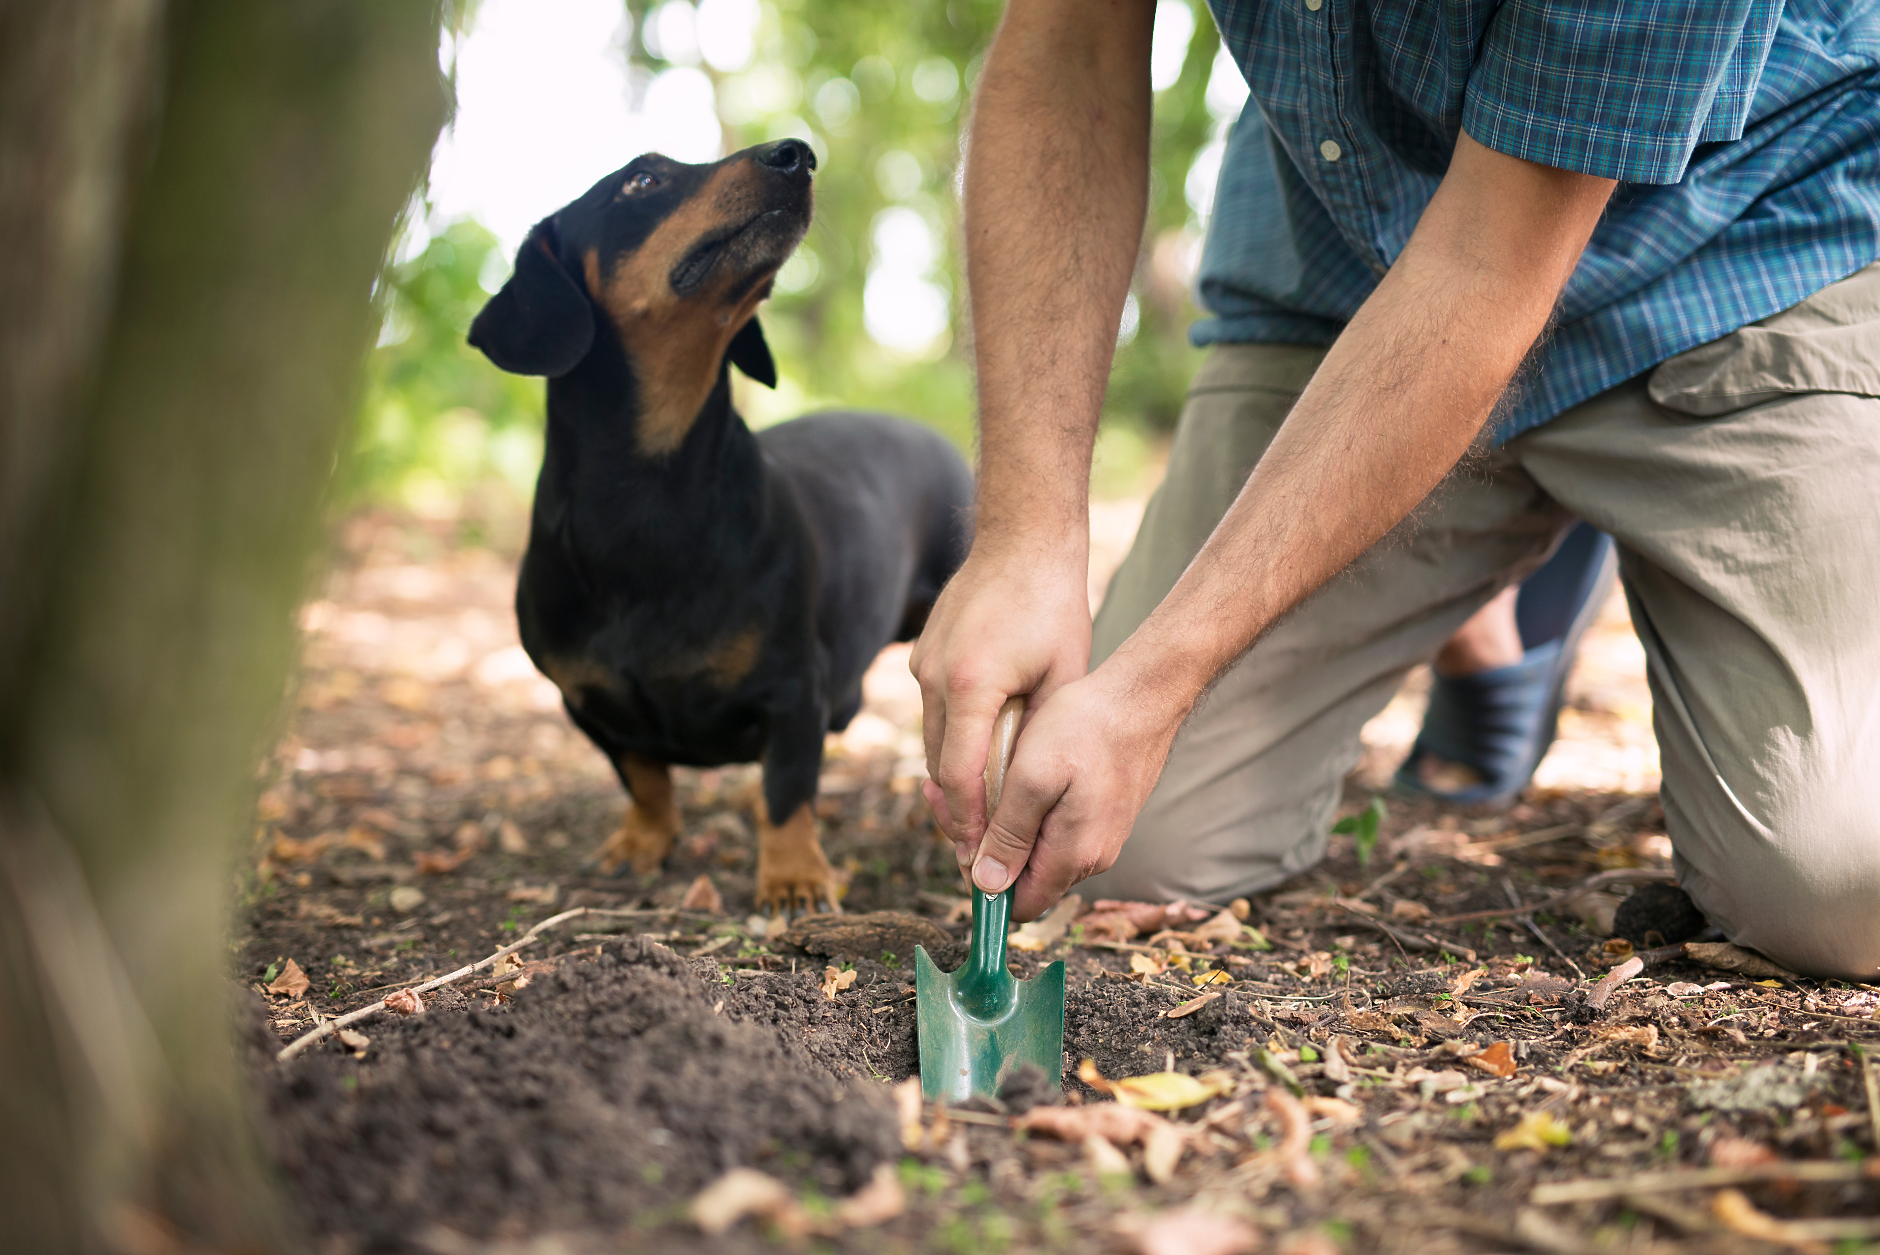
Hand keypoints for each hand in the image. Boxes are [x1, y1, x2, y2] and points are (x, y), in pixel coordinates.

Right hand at [910, 543, 1089, 868]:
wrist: (1022, 540)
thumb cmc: (1054, 606)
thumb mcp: (1063, 677)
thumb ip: (1039, 735)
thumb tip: (1027, 794)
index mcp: (972, 685)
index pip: (960, 775)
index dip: (969, 823)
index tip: (981, 856)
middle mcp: (936, 677)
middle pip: (937, 766)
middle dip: (957, 811)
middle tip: (978, 850)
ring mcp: (923, 663)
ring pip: (931, 741)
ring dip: (954, 776)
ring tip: (979, 815)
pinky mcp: (923, 654)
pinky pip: (933, 712)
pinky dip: (952, 740)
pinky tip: (977, 758)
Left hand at [970, 660, 1186, 919]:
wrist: (1143, 695)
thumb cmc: (1086, 727)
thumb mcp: (1032, 778)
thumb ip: (1009, 836)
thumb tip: (986, 886)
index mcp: (1074, 855)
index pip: (1019, 906)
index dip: (983, 883)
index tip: (959, 838)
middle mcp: (1092, 855)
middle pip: (1025, 876)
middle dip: (984, 842)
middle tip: (949, 795)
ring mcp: (1101, 835)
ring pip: (1037, 848)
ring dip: (1002, 822)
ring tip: (974, 777)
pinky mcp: (1103, 813)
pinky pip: (1055, 826)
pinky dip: (1026, 807)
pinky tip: (1010, 773)